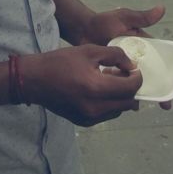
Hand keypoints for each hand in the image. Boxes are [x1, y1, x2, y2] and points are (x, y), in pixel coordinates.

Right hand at [21, 44, 142, 126]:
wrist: (34, 80)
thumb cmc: (61, 62)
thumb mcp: (89, 51)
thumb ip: (115, 56)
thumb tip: (132, 65)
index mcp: (97, 88)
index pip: (131, 88)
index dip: (137, 77)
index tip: (133, 68)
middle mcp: (96, 108)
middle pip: (128, 102)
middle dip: (131, 88)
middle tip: (123, 73)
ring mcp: (90, 118)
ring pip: (119, 110)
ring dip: (121, 96)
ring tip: (110, 80)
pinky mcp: (84, 122)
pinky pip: (107, 115)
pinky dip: (110, 103)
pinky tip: (100, 90)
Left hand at [80, 5, 172, 111]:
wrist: (82, 30)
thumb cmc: (104, 22)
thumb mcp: (123, 18)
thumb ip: (141, 17)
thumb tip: (162, 8)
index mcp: (142, 47)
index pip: (158, 63)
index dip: (167, 76)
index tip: (172, 90)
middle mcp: (135, 60)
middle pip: (150, 77)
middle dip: (158, 91)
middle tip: (165, 106)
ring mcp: (122, 69)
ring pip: (135, 84)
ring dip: (139, 93)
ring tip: (140, 104)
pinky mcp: (110, 75)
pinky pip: (119, 87)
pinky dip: (122, 94)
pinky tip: (122, 103)